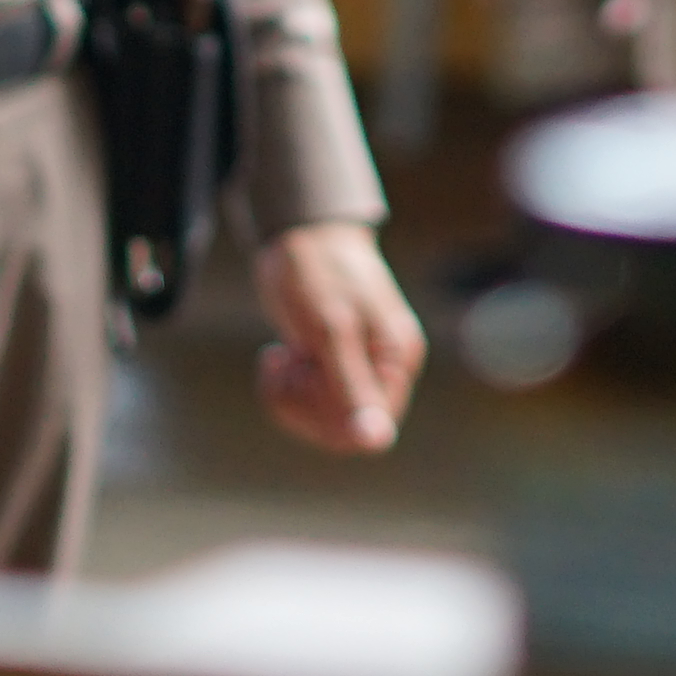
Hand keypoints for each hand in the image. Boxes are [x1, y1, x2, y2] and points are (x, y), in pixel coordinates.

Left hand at [255, 220, 422, 454]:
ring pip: (321, 420)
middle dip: (304, 404)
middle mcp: (384, 368)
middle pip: (343, 429)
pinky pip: (308, 402)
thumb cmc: (317, 270)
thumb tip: (376, 443)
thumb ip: (352, 388)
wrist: (297, 232)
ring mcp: (358, 367)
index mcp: (396, 359)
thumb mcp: (331, 330)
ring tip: (280, 357)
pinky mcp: (332, 365)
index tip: (303, 376)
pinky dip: (284, 387)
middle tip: (286, 361)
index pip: (370, 429)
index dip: (328, 418)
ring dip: (290, 396)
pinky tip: (278, 356)